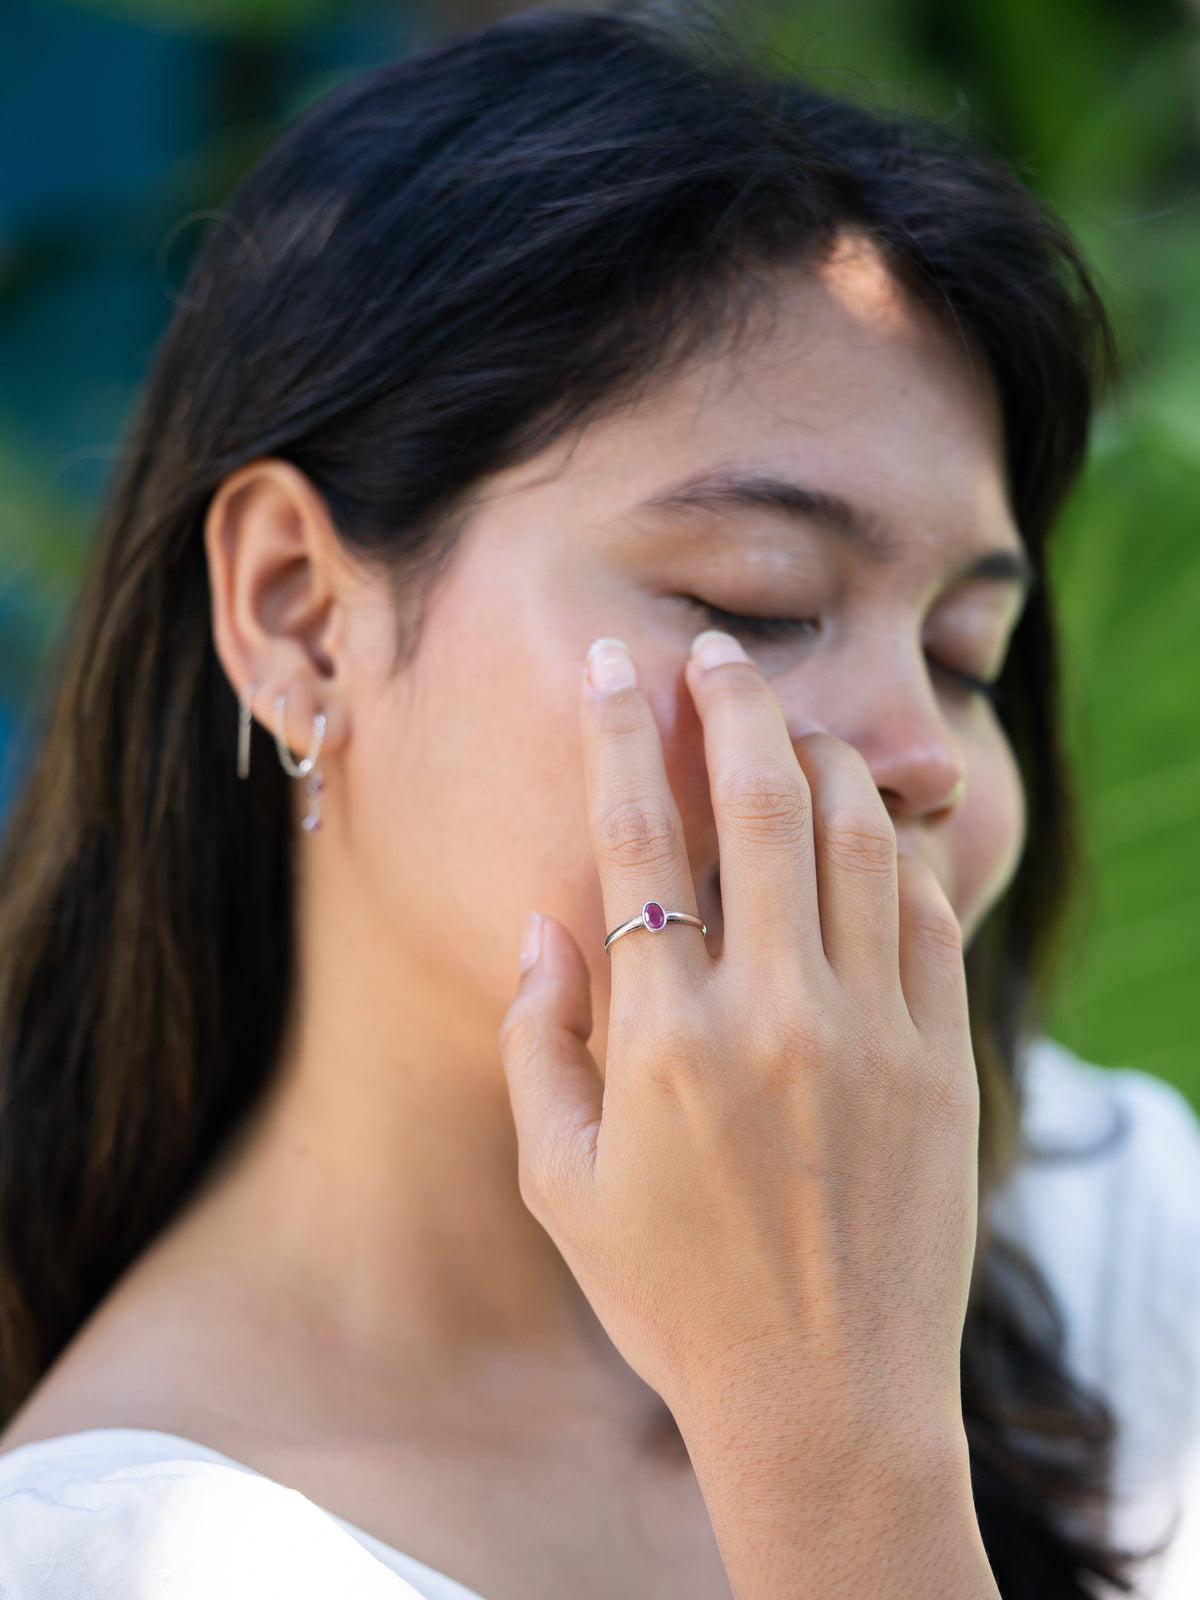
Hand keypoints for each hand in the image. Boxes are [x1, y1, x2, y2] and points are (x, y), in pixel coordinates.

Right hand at [498, 630, 993, 1596]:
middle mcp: (772, 1017)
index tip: (618, 665)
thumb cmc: (672, 1296)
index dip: (624, 736)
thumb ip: (535, 1040)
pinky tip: (867, 834)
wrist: (826, 1401)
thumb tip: (545, 921)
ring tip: (792, 733)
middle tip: (719, 653)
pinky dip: (894, 853)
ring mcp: (872, 1035)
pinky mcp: (941, 1062)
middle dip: (736, 704)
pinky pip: (925, 915)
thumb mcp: (559, 1183)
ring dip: (822, 762)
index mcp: (663, 1043)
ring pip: (858, 840)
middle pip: (762, 806)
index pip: (638, 843)